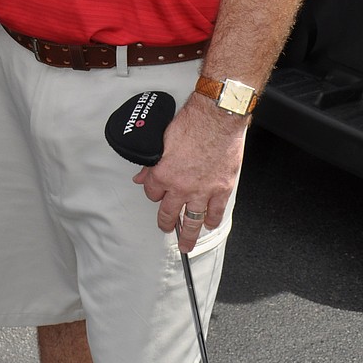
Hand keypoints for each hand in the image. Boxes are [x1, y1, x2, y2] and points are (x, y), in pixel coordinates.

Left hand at [132, 93, 245, 252]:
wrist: (217, 118)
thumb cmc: (191, 123)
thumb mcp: (161, 139)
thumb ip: (150, 161)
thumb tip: (141, 176)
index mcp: (163, 173)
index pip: (151, 192)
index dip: (152, 192)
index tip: (156, 194)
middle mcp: (181, 186)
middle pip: (168, 212)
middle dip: (165, 223)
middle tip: (165, 229)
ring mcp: (202, 190)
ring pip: (192, 220)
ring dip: (188, 234)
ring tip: (186, 244)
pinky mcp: (222, 189)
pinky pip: (216, 212)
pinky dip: (212, 221)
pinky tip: (209, 225)